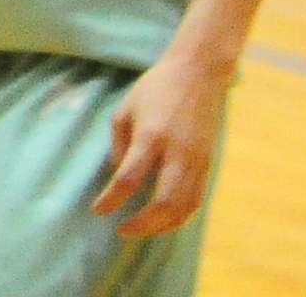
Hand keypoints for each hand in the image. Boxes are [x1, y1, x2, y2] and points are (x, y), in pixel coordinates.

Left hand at [90, 47, 226, 237]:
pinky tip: (163, 220)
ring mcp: (196, 162)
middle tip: (121, 229)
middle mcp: (177, 153)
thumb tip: (118, 176)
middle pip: (163, 203)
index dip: (112, 199)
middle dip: (141, 224)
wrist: (197, 75)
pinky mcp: (207, 166)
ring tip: (140, 228)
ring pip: (183, 208)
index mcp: (151, 136)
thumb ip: (119, 144)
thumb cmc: (154, 89)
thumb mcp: (125, 109)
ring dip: (161, 226)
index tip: (97, 211)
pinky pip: (195, 201)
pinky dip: (179, 216)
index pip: (129, 178)